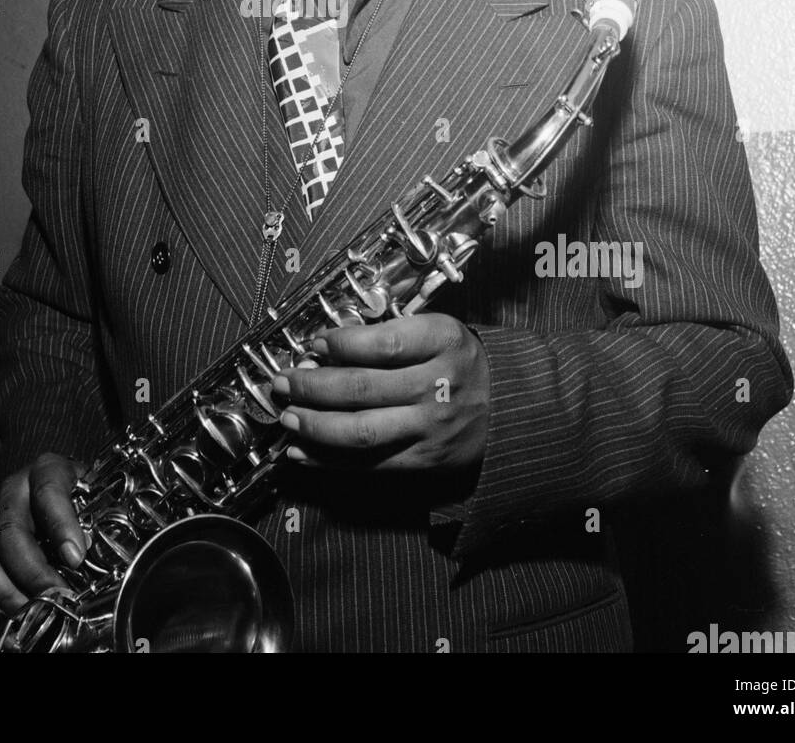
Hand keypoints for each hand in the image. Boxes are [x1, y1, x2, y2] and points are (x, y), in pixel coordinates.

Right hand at [0, 452, 88, 638]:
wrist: (40, 475)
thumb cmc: (70, 488)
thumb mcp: (88, 489)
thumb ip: (91, 516)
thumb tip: (89, 551)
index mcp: (45, 469)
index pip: (50, 492)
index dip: (61, 525)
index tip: (76, 558)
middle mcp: (9, 489)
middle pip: (11, 533)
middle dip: (32, 574)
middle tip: (53, 600)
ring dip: (3, 595)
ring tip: (25, 618)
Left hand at [272, 314, 489, 471]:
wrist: (512, 409)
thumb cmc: (462, 363)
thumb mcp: (440, 330)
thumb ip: (391, 333)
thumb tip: (326, 346)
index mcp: (445, 342)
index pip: (382, 343)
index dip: (340, 344)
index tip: (314, 343)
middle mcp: (439, 385)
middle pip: (361, 388)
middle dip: (311, 386)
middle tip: (283, 381)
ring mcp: (431, 428)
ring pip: (360, 431)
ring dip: (314, 425)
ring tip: (287, 416)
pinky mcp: (424, 461)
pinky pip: (368, 464)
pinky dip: (328, 460)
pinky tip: (301, 451)